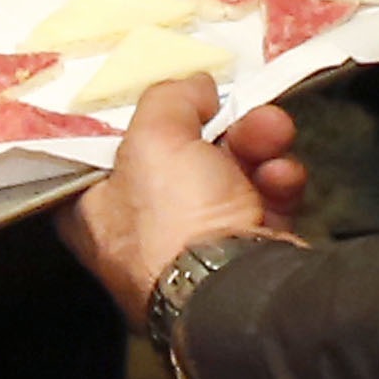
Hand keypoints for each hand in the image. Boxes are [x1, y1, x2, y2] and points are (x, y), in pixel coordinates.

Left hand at [51, 78, 301, 314]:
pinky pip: (262, 201)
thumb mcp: (155, 137)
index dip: (143, 117)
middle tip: (245, 109)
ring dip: (258, 144)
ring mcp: (198, 246)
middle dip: (223, 125)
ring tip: (275, 133)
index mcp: (94, 209)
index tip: (176, 93)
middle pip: (181, 154)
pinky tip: (284, 177)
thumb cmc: (175, 218)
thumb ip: (169, 99)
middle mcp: (142, 230)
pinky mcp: (248, 255)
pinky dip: (277, 183)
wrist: (240, 292)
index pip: (110, 150)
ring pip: (230, 172)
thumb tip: (195, 87)